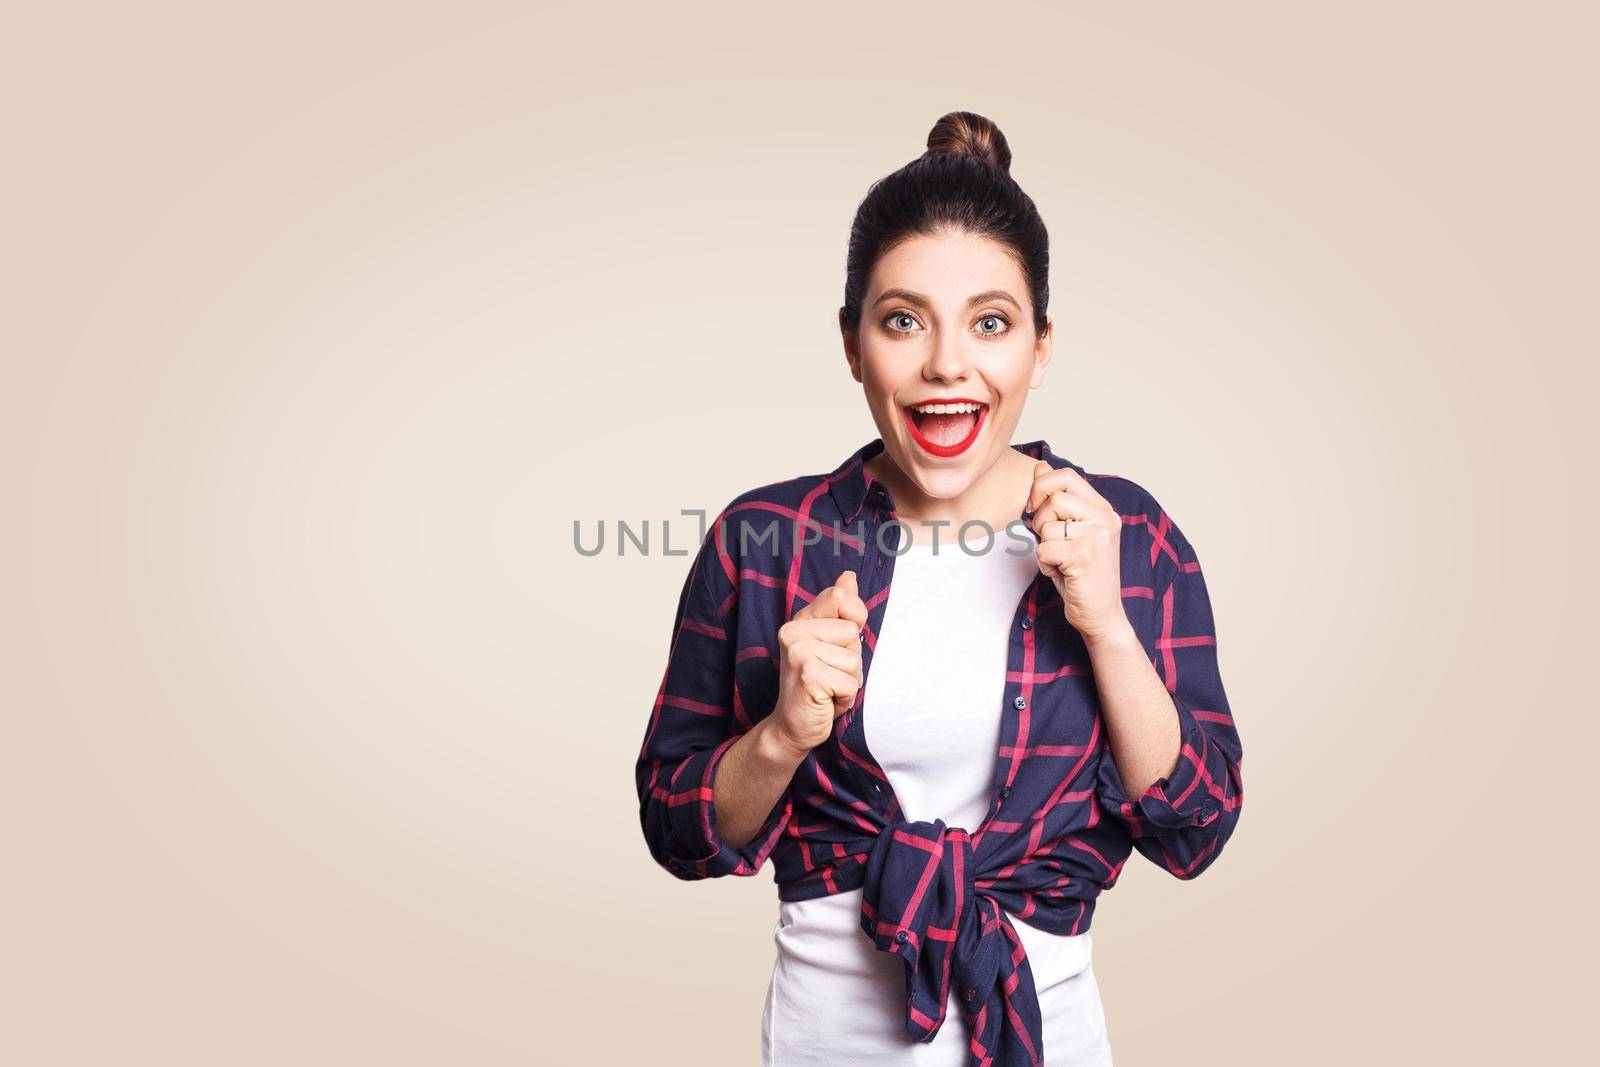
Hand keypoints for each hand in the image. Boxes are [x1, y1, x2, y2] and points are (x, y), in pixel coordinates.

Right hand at [770, 570, 867, 757]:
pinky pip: (849, 682)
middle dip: (852, 658)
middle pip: (852, 631)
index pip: (842, 596)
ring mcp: (798, 652)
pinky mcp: (807, 675)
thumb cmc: (819, 686)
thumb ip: (841, 610)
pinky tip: (826, 701)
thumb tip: (849, 576)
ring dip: (849, 681)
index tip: (840, 643)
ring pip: (854, 659)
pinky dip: (845, 698)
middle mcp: (793, 631)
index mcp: (801, 620)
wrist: (793, 726)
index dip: (854, 620)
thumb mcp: (832, 643)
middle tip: (830, 673)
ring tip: (828, 688)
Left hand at [1027, 462, 1128, 642]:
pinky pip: (1044, 549)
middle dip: (1041, 522)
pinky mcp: (1084, 557)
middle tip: (1053, 543)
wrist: (1102, 615)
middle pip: (1054, 499)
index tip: (1035, 507)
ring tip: (1062, 563)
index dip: (1041, 487)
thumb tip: (1039, 467)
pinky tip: (1063, 574)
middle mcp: (1105, 520)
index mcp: (1103, 510)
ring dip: (1043, 548)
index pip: (1066, 476)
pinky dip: (1045, 564)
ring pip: (1046, 526)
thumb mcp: (1071, 532)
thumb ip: (1058, 500)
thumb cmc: (1083, 574)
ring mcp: (1097, 538)